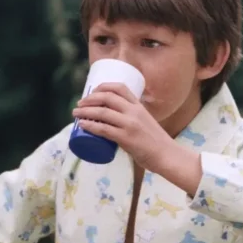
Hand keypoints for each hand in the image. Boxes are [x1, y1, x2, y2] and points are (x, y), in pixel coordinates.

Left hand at [73, 83, 201, 192]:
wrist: (167, 156)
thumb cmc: (156, 143)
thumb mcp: (145, 122)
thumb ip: (133, 119)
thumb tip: (116, 121)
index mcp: (139, 106)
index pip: (120, 87)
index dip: (103, 87)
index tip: (92, 92)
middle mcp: (134, 112)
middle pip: (107, 97)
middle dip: (89, 99)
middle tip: (79, 104)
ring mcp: (129, 124)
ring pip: (102, 112)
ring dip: (85, 111)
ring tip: (75, 114)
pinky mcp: (126, 138)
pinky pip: (103, 129)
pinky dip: (90, 125)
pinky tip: (81, 125)